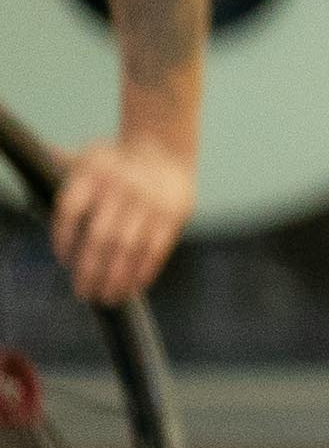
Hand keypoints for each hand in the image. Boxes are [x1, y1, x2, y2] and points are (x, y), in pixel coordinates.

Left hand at [51, 136, 193, 306]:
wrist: (165, 150)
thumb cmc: (114, 163)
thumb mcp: (87, 159)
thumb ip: (62, 173)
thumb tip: (36, 183)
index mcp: (93, 173)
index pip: (70, 210)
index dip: (64, 239)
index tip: (64, 262)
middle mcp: (121, 186)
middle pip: (100, 237)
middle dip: (90, 270)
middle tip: (83, 292)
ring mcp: (149, 201)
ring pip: (128, 248)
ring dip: (116, 278)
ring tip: (107, 297)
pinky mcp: (173, 214)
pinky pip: (156, 249)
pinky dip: (143, 271)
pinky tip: (133, 286)